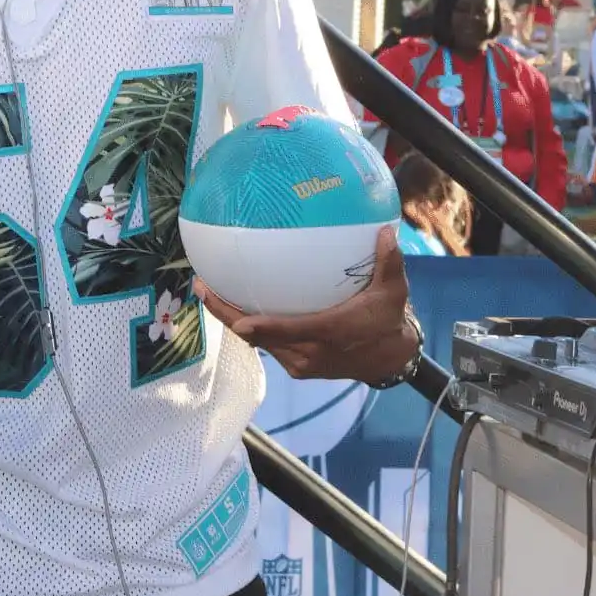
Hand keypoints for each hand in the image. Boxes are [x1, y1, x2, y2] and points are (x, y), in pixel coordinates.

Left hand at [195, 224, 417, 382]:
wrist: (388, 359)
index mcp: (330, 332)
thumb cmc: (388, 320)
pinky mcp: (297, 365)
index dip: (261, 327)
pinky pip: (266, 344)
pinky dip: (248, 326)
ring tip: (207, 289)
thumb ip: (388, 262)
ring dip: (231, 319)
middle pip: (258, 337)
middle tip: (201, 286)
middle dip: (226, 314)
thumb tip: (384, 231)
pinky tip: (233, 303)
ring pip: (257, 342)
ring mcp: (300, 362)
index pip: (289, 331)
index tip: (237, 317)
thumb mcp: (394, 290)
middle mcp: (309, 351)